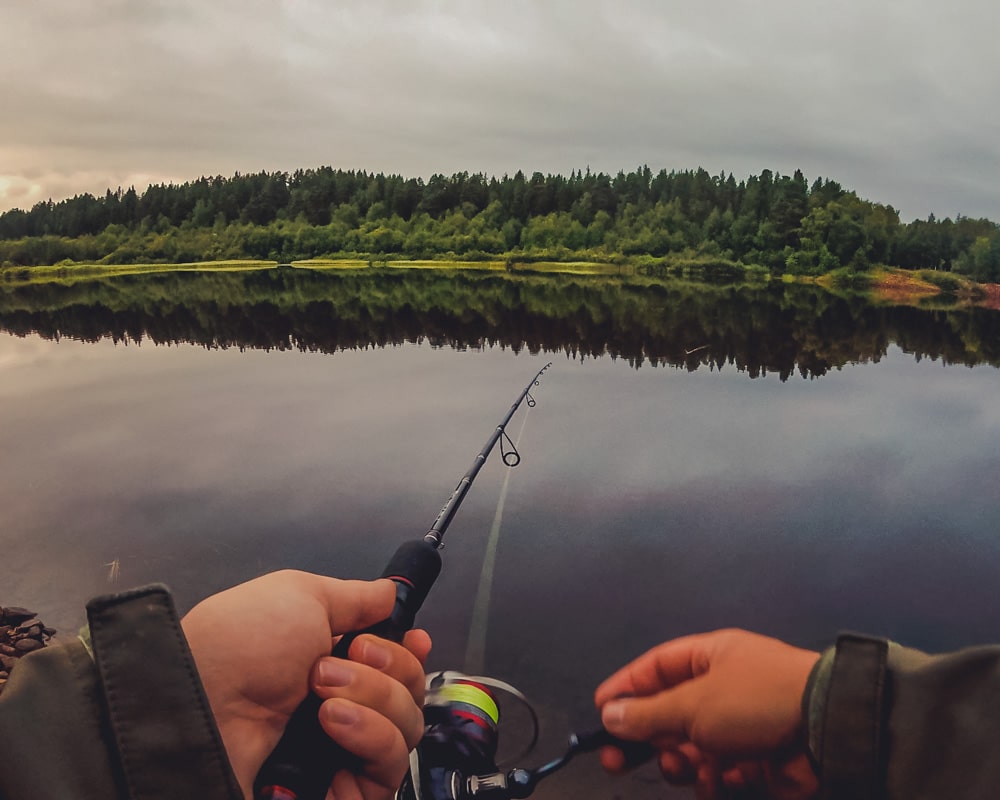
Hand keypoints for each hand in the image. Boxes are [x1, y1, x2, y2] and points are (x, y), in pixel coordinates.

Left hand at [181, 571, 431, 799]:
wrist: (201, 706)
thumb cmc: (242, 645)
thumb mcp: (301, 595)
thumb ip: (355, 597)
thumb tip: (388, 592)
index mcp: (335, 661)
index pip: (398, 665)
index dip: (412, 652)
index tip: (415, 638)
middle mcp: (345, 706)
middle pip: (411, 692)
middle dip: (389, 668)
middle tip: (345, 659)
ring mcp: (345, 752)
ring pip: (408, 728)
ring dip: (375, 700)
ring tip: (323, 696)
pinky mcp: (346, 790)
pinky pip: (390, 767)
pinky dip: (370, 736)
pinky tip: (332, 723)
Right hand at [595, 629, 818, 799]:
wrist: (830, 732)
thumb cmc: (755, 701)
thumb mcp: (694, 703)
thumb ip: (647, 713)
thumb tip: (608, 714)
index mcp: (709, 657)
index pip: (655, 668)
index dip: (626, 689)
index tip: (600, 715)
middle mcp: (723, 687)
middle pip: (669, 712)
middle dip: (646, 736)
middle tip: (617, 762)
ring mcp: (741, 724)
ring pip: (692, 747)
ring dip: (680, 762)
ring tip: (682, 768)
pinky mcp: (758, 759)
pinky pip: (720, 771)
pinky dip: (713, 780)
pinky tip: (715, 783)